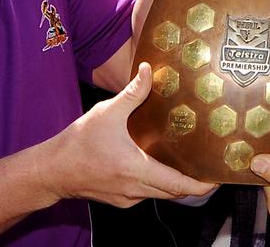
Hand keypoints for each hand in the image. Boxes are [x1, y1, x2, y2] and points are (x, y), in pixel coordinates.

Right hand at [50, 63, 214, 206]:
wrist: (52, 170)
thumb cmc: (78, 143)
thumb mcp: (107, 112)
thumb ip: (132, 93)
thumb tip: (149, 70)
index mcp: (137, 169)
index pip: (179, 185)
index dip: (202, 184)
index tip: (217, 178)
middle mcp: (135, 189)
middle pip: (174, 192)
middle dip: (193, 183)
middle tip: (207, 167)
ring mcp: (126, 198)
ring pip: (160, 194)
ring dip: (174, 182)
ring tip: (186, 163)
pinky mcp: (118, 199)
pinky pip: (145, 194)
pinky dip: (156, 183)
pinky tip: (156, 164)